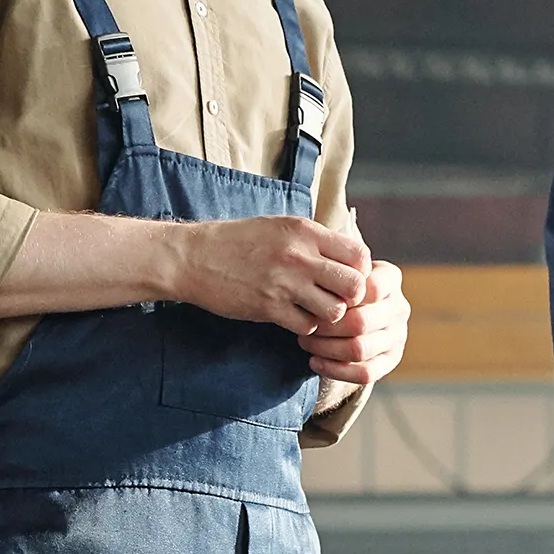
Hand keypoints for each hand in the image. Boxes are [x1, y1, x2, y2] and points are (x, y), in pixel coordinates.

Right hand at [171, 215, 372, 334]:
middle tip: (336, 299)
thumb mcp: (279, 226)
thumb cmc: (237, 241)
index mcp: (305, 231)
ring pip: (335, 311)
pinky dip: (306, 327)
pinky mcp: (269, 308)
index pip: (359, 255)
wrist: (194, 257)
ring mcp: (285, 283)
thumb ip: (313, 239)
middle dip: (351, 298)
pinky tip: (294, 318)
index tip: (345, 278)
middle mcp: (300, 256)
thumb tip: (345, 255)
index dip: (359, 272)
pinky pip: (307, 326)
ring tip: (315, 311)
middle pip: (355, 286)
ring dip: (329, 316)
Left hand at [303, 257, 409, 386]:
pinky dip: (334, 370)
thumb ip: (332, 270)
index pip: (370, 288)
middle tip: (303, 325)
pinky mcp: (390, 361)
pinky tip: (314, 361)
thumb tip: (314, 281)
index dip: (339, 296)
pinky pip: (364, 373)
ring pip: (359, 349)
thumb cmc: (336, 286)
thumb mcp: (337, 270)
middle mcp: (399, 307)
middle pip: (361, 322)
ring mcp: (397, 336)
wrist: (348, 314)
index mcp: (390, 278)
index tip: (314, 297)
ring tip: (305, 341)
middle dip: (326, 326)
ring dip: (326, 348)